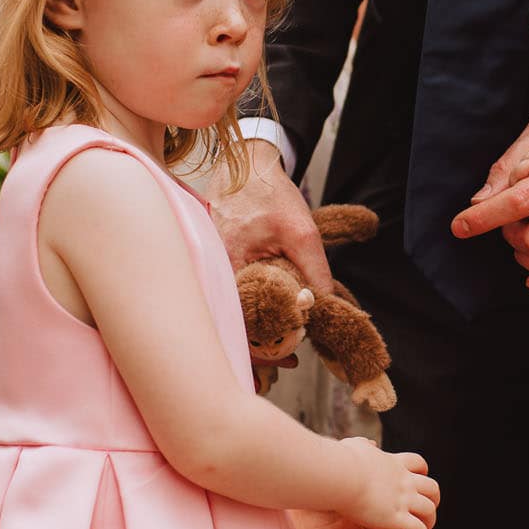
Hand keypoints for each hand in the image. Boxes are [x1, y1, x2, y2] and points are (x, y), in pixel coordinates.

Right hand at [213, 144, 333, 377]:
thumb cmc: (270, 194)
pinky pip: (228, 295)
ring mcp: (208, 265)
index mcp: (227, 260)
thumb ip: (314, 270)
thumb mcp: (303, 232)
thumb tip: (320, 306)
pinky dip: (247, 311)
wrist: (247, 164)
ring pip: (229, 310)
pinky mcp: (213, 263)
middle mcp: (210, 266)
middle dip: (258, 346)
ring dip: (252, 332)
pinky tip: (266, 324)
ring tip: (279, 352)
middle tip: (285, 363)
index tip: (287, 358)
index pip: (240, 317)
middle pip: (231, 319)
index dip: (262, 345)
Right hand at [340, 439, 437, 528]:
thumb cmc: (339, 462)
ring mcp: (402, 500)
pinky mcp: (396, 519)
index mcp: (393, 464)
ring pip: (429, 511)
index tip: (419, 480)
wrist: (338, 474)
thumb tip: (369, 444)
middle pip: (431, 488)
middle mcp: (403, 481)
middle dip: (432, 500)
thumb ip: (362, 447)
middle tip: (427, 511)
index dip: (421, 473)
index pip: (417, 464)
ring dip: (429, 523)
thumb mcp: (354, 447)